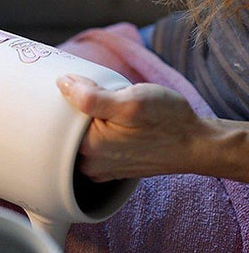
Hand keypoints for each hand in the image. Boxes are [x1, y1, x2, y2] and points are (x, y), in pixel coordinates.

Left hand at [56, 74, 203, 180]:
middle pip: (63, 130)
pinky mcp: (109, 167)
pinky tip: (105, 119)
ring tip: (99, 104)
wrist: (196, 143)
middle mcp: (89, 165)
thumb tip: (62, 83)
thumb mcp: (132, 101)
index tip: (72, 85)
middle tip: (87, 92)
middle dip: (71, 109)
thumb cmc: (168, 121)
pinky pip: (89, 146)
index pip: (56, 119)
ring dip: (82, 120)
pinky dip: (92, 131)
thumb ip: (92, 96)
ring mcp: (99, 169)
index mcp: (88, 149)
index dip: (61, 98)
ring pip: (76, 138)